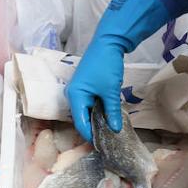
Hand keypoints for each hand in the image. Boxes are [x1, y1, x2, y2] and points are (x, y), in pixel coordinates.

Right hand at [66, 0, 169, 141]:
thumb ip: (112, 111)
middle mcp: (73, 94)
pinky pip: (89, 102)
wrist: (108, 42)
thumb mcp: (110, 91)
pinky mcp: (86, 84)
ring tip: (109, 129)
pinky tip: (108, 114)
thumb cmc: (106, 66)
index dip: (89, 135)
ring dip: (96, 118)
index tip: (101, 145)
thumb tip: (114, 129)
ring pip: (86, 109)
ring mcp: (79, 89)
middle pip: (81, 117)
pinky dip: (98, 109)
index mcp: (75, 96)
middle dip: (93, 128)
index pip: (80, 123)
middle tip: (106, 139)